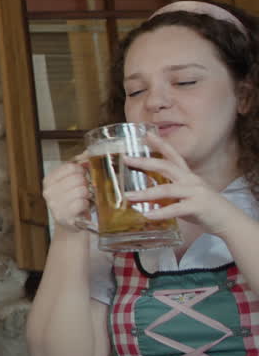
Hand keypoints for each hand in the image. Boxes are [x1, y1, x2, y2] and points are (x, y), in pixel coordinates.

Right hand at [42, 156, 91, 235]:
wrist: (71, 223)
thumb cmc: (73, 200)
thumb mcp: (72, 181)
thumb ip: (79, 165)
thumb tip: (88, 152)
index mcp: (49, 180)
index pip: (70, 167)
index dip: (81, 170)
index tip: (83, 175)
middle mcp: (48, 192)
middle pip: (77, 178)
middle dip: (85, 184)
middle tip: (84, 190)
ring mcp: (54, 205)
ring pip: (81, 190)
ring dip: (87, 195)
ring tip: (83, 199)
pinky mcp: (63, 216)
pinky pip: (82, 203)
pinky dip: (86, 204)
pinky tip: (82, 207)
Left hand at [124, 132, 241, 236]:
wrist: (228, 220)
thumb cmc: (204, 208)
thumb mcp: (185, 196)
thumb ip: (168, 193)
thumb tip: (144, 196)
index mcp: (188, 176)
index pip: (174, 156)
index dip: (161, 144)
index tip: (147, 134)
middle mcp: (191, 181)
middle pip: (166, 166)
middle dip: (145, 162)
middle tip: (127, 159)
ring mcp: (195, 193)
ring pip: (167, 190)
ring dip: (146, 193)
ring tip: (128, 196)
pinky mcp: (197, 207)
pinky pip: (176, 209)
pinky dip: (160, 212)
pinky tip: (147, 215)